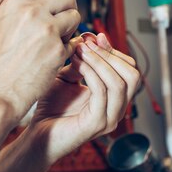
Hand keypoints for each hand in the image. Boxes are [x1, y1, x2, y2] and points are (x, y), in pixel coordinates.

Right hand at [0, 0, 80, 124]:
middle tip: (61, 25)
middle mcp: (31, 11)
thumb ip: (20, 13)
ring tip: (56, 43)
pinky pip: (73, 43)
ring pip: (75, 17)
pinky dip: (66, 52)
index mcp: (14, 2)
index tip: (51, 11)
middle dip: (68, 9)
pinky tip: (51, 62)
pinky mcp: (57, 51)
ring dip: (70, 29)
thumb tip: (41, 5)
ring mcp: (46, 29)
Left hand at [29, 33, 140, 161]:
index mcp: (114, 99)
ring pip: (119, 82)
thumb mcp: (68, 78)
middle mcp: (117, 109)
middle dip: (110, 55)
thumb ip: (81, 62)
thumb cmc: (50, 109)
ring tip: (80, 52)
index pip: (129, 70)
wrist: (38, 134)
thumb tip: (88, 40)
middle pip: (132, 76)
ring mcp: (109, 118)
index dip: (114, 51)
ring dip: (99, 61)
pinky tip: (76, 64)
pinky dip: (90, 72)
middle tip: (88, 45)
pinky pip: (101, 91)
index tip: (95, 37)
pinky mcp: (97, 123)